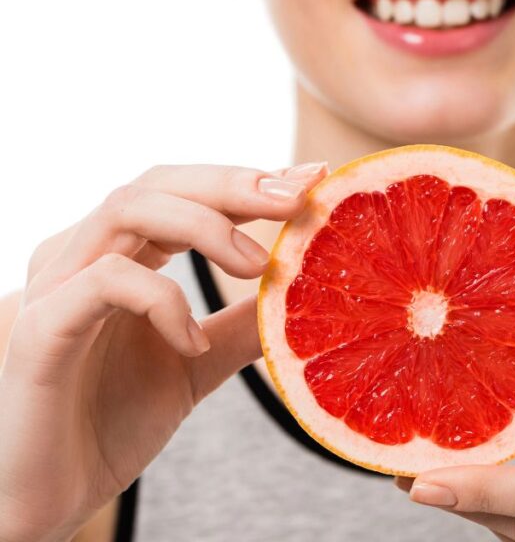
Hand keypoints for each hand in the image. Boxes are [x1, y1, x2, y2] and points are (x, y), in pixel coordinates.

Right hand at [0, 162, 326, 540]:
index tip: (313, 178)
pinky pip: (105, 282)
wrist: (49, 497)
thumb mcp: (196, 364)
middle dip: (235, 184)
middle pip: (158, 183)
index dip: (247, 180)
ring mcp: (56, 287)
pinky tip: (193, 343)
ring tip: (258, 266)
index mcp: (119, 257)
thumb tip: (300, 292)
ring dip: (205, 226)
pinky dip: (163, 300)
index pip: (183, 193)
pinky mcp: (40, 328)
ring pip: (127, 209)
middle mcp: (82, 257)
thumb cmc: (109, 422)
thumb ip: (240, 326)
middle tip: (298, 195)